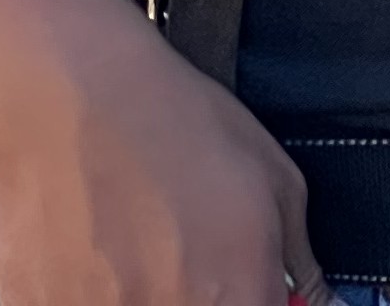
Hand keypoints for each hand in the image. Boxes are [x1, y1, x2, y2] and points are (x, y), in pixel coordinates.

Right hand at [0, 0, 326, 305]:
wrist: (74, 102)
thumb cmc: (176, 128)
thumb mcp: (275, 180)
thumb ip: (294, 258)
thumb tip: (315, 298)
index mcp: (236, 295)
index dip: (256, 299)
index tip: (250, 286)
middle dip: (198, 292)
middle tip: (185, 255)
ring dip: (140, 290)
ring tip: (135, 245)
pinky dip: (89, 290)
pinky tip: (94, 250)